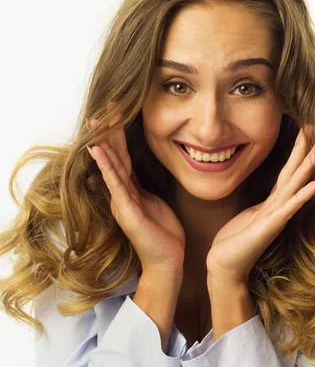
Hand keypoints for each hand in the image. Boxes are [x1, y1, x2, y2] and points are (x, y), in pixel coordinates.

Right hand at [86, 101, 185, 274]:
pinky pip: (116, 183)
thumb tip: (138, 171)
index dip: (119, 132)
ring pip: (111, 165)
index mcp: (130, 188)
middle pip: (114, 154)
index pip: (122, 154)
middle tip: (106, 105)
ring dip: (104, 141)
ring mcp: (121, 200)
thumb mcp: (153, 201)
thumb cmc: (162, 233)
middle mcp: (121, 192)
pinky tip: (98, 150)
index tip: (117, 110)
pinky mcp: (126, 210)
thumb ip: (143, 185)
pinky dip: (106, 166)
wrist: (167, 261)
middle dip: (110, 129)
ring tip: (96, 121)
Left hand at [206, 126, 314, 283]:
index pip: (286, 174)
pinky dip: (303, 195)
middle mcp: (277, 209)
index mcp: (270, 205)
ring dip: (307, 167)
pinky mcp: (269, 227)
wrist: (224, 267)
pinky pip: (288, 207)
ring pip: (293, 187)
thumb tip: (264, 200)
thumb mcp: (246, 218)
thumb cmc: (233, 244)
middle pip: (293, 175)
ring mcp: (275, 218)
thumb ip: (258, 208)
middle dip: (303, 152)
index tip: (303, 132)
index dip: (295, 154)